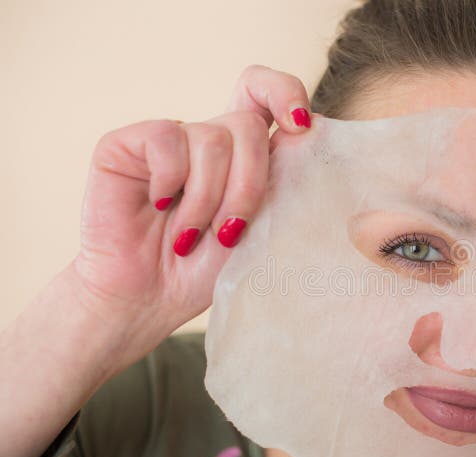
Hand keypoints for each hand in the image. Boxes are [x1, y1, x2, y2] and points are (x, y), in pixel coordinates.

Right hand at [71, 64, 315, 374]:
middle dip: (248, 185)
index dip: (286, 93)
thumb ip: (281, 183)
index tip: (301, 125)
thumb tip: (308, 136)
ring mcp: (167, 139)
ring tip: (189, 237)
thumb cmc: (204, 271)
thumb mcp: (258, 229)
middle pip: (247, 124)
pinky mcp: (125, 145)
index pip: (266, 92)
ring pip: (211, 138)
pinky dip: (170, 180)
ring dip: (207, 199)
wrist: (146, 301)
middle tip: (229, 233)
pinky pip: (165, 139)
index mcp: (243, 154)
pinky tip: (158, 206)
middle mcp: (207, 139)